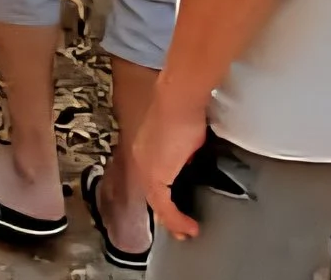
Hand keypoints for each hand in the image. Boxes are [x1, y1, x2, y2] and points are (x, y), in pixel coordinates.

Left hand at [137, 93, 211, 239]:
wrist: (179, 98)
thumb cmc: (183, 107)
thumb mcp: (184, 136)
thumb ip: (183, 152)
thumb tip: (190, 160)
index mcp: (145, 149)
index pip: (152, 179)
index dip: (164, 197)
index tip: (175, 207)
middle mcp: (141, 159)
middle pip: (152, 194)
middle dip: (166, 214)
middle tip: (179, 228)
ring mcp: (145, 167)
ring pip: (156, 203)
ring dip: (172, 219)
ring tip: (185, 231)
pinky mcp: (154, 175)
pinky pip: (164, 206)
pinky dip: (176, 218)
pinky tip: (187, 226)